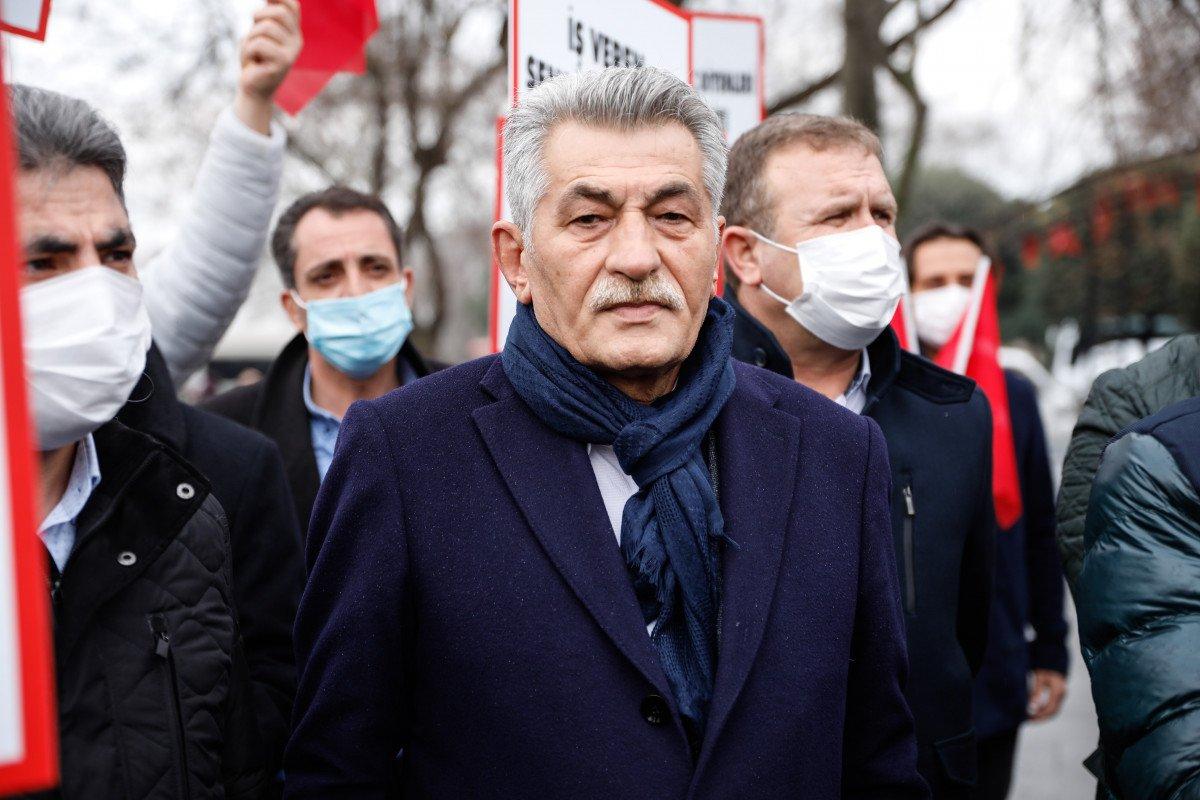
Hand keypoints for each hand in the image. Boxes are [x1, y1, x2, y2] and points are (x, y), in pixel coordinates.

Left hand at [234, 0, 302, 132]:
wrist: (253, 88)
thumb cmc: (254, 59)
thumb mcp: (259, 33)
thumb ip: (265, 16)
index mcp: (293, 31)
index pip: (292, 5)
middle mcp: (297, 41)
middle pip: (279, 13)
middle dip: (259, 16)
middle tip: (253, 29)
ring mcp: (292, 52)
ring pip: (266, 27)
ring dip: (251, 37)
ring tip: (253, 51)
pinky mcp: (283, 63)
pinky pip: (259, 44)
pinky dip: (249, 50)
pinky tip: (254, 61)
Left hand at [1027, 669, 1066, 721]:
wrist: (1051, 663)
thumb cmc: (1044, 669)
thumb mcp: (1038, 679)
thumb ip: (1036, 693)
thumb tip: (1032, 708)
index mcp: (1058, 690)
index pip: (1049, 708)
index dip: (1039, 714)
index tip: (1028, 717)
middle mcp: (1062, 694)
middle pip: (1053, 712)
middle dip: (1040, 718)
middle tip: (1027, 720)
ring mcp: (1062, 696)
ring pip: (1053, 711)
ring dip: (1042, 716)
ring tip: (1029, 718)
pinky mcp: (1059, 696)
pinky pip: (1052, 707)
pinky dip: (1043, 711)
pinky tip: (1033, 712)